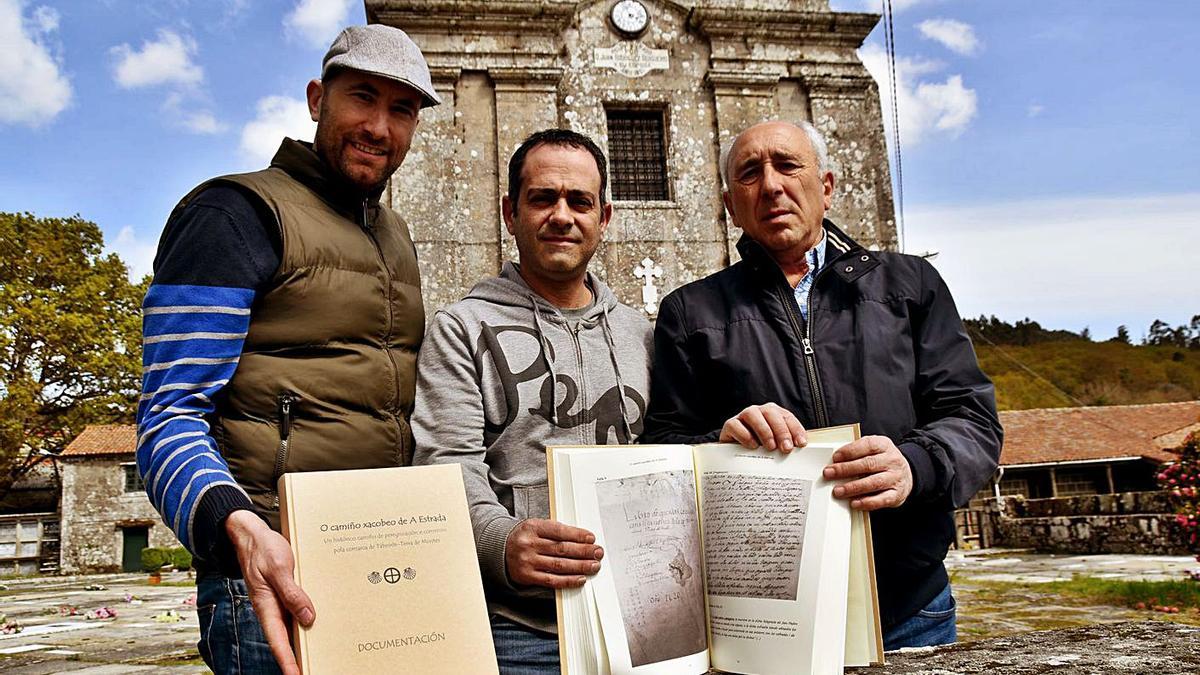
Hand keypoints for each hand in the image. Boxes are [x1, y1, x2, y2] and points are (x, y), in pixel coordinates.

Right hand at [225, 509, 313, 674]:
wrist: (251, 533)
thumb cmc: (262, 548)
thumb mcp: (279, 568)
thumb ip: (292, 593)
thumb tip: (307, 617)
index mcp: (266, 606)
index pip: (278, 642)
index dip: (288, 661)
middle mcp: (272, 608)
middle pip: (286, 640)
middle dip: (297, 659)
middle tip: (312, 670)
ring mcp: (278, 602)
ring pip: (292, 627)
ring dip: (303, 641)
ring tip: (318, 657)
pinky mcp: (284, 594)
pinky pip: (296, 611)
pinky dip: (305, 620)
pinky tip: (317, 625)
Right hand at [505, 519, 602, 588]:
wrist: (499, 549)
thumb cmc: (524, 537)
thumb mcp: (536, 527)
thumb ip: (555, 531)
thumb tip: (582, 539)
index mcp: (532, 527)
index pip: (559, 531)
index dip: (577, 535)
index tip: (591, 538)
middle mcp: (529, 544)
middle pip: (562, 548)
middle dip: (583, 551)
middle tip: (597, 552)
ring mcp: (527, 561)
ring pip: (559, 565)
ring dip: (580, 566)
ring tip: (593, 565)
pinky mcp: (527, 576)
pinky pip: (551, 580)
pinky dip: (568, 580)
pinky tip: (580, 579)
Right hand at [719, 403, 806, 451]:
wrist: (734, 451)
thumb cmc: (759, 447)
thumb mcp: (775, 445)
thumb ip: (785, 444)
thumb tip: (799, 450)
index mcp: (774, 414)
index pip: (787, 417)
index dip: (795, 429)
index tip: (801, 444)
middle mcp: (759, 411)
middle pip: (771, 413)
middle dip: (781, 431)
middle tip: (786, 448)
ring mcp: (743, 416)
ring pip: (753, 415)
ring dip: (764, 431)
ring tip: (770, 447)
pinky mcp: (730, 425)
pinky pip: (736, 425)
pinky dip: (745, 435)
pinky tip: (752, 446)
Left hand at [823, 435, 912, 510]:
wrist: (907, 474)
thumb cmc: (883, 461)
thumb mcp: (874, 450)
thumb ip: (857, 453)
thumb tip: (835, 462)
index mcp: (884, 445)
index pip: (867, 445)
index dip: (850, 451)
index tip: (835, 457)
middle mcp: (892, 460)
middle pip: (868, 464)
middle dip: (846, 469)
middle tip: (829, 474)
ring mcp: (895, 478)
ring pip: (873, 482)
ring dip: (853, 487)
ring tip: (838, 491)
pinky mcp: (896, 494)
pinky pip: (882, 499)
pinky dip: (867, 502)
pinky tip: (854, 503)